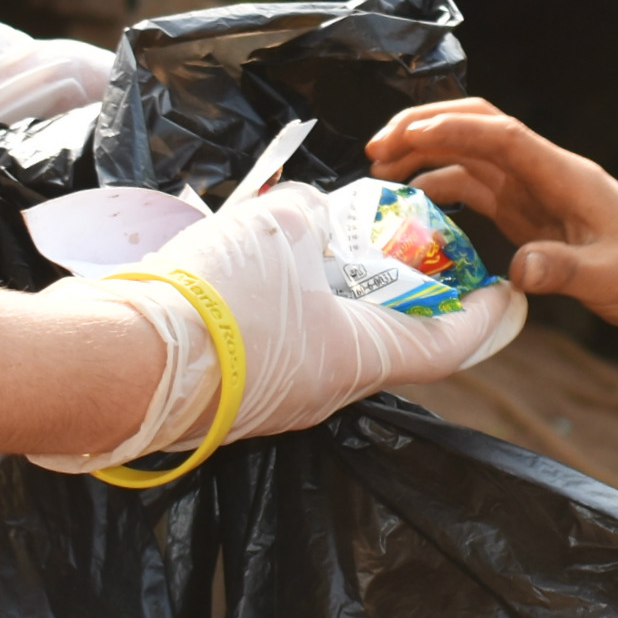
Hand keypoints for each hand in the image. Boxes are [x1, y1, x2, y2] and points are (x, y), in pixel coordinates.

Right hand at [29, 181, 522, 470]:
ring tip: (330, 252)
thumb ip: (308, 214)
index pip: (444, 347)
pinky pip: (281, 350)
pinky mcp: (233, 400)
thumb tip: (309, 215)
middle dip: (401, 298)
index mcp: (358, 360)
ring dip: (338, 301)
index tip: (502, 292)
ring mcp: (278, 402)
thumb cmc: (214, 298)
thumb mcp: (276, 228)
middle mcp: (327, 391)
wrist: (116, 363)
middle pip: (385, 343)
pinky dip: (291, 314)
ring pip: (328, 345)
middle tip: (404, 252)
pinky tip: (264, 276)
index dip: (480, 319)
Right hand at [363, 102, 617, 338]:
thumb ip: (562, 271)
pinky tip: (413, 200)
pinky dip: (443, 185)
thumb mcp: (607, 278)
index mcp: (566, 175)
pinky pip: (479, 186)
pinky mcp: (530, 210)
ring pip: (472, 155)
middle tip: (376, 147)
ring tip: (380, 170)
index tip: (408, 136)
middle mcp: (546, 172)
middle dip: (427, 127)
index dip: (454, 129)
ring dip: (427, 154)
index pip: (503, 136)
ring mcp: (536, 189)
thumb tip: (518, 270)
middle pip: (479, 129)